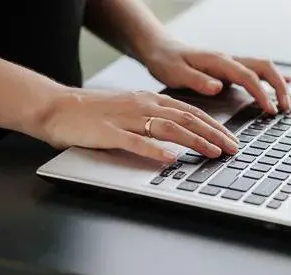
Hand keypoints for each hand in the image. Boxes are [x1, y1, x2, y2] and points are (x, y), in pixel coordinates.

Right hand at [40, 89, 238, 162]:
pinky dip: (155, 150)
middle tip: (232, 148)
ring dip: (194, 141)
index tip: (231, 138)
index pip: (191, 112)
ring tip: (213, 152)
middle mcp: (143, 105)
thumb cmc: (97, 112)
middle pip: (187, 119)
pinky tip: (170, 159)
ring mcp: (127, 118)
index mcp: (151, 100)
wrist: (58, 107)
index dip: (214, 126)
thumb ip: (156, 119)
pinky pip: (136, 142)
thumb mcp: (133, 109)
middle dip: (214, 134)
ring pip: (168, 128)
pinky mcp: (109, 132)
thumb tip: (182, 135)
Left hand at [143, 40, 290, 113]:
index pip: (248, 76)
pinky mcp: (231, 70)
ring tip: (288, 104)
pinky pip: (257, 73)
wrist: (161, 50)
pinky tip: (286, 86)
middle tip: (286, 107)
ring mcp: (231, 64)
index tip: (270, 109)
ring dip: (278, 85)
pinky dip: (272, 80)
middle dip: (279, 87)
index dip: (261, 93)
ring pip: (264, 69)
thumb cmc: (166, 62)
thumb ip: (197, 80)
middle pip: (264, 68)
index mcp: (218, 61)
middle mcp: (229, 60)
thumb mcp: (175, 72)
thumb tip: (218, 86)